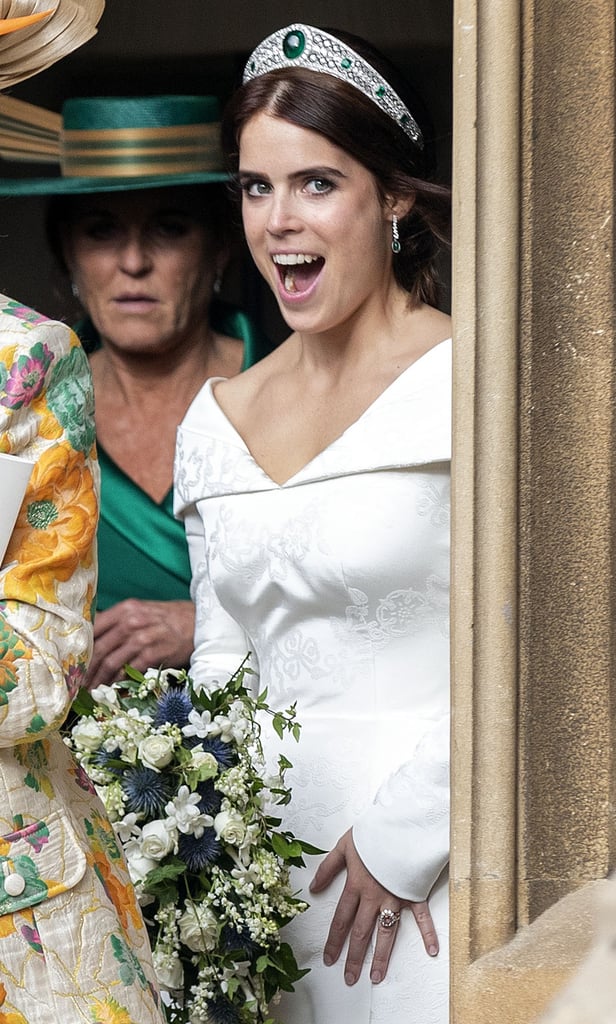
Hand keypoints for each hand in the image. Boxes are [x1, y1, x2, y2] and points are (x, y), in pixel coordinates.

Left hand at [85, 599, 194, 688]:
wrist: (197, 622)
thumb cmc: (166, 620)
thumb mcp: (140, 612)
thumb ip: (118, 622)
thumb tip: (91, 638)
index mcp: (125, 609)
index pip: (93, 629)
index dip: (80, 649)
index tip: (71, 664)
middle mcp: (132, 621)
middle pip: (99, 648)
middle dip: (86, 670)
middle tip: (77, 685)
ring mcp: (144, 637)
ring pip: (111, 662)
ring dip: (99, 680)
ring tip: (91, 692)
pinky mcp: (155, 653)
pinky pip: (130, 671)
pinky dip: (119, 683)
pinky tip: (113, 691)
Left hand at [309, 829, 438, 985]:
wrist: (402, 823)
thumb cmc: (373, 832)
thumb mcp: (344, 845)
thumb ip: (328, 868)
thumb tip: (313, 888)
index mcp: (356, 885)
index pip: (341, 919)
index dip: (334, 941)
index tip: (329, 959)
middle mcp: (374, 897)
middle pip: (361, 932)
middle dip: (354, 957)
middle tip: (349, 978)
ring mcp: (395, 897)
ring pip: (387, 933)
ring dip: (381, 956)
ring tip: (376, 977)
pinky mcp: (414, 893)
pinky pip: (422, 917)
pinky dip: (428, 933)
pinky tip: (431, 951)